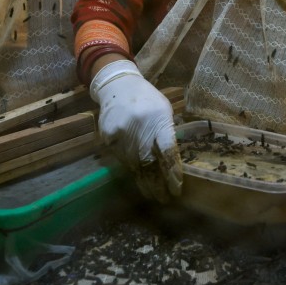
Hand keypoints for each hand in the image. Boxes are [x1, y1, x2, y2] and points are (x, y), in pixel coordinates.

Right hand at [89, 59, 182, 200]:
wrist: (119, 85)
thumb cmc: (147, 100)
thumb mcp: (164, 110)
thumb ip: (167, 133)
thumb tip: (171, 162)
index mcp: (159, 119)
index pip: (167, 151)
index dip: (172, 172)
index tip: (176, 188)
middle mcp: (140, 127)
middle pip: (149, 163)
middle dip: (157, 184)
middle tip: (164, 199)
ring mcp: (122, 132)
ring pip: (133, 164)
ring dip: (143, 181)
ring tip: (151, 194)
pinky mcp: (108, 136)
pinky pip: (120, 158)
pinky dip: (128, 168)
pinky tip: (135, 176)